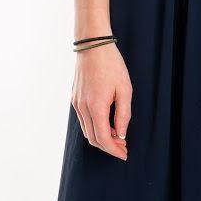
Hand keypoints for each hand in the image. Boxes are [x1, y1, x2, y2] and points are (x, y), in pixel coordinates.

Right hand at [72, 42, 130, 159]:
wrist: (92, 46)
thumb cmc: (111, 65)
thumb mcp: (125, 90)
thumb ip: (123, 114)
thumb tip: (121, 134)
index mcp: (96, 107)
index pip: (103, 139)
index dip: (114, 150)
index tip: (124, 154)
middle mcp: (82, 108)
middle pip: (93, 138)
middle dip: (108, 147)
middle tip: (123, 147)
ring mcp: (76, 103)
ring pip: (87, 131)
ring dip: (101, 138)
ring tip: (117, 136)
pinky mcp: (75, 99)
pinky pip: (83, 120)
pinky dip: (94, 127)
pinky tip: (107, 123)